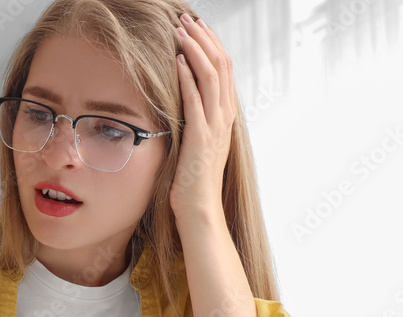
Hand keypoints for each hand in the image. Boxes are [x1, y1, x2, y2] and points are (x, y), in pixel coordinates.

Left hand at [169, 13, 237, 220]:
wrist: (199, 210)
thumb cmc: (192, 182)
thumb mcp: (196, 145)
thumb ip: (195, 123)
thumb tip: (181, 106)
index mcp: (225, 117)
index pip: (223, 70)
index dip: (211, 45)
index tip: (195, 28)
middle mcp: (225, 117)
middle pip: (221, 65)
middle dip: (204, 38)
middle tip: (187, 19)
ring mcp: (215, 126)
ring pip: (211, 76)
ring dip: (195, 49)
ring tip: (180, 29)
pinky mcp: (201, 137)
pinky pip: (196, 99)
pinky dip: (188, 76)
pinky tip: (177, 60)